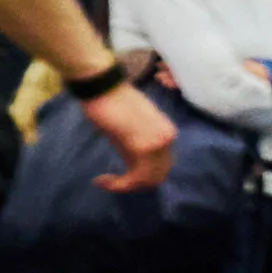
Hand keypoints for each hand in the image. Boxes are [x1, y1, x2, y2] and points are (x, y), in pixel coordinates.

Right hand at [87, 72, 177, 193]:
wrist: (103, 87)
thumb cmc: (112, 103)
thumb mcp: (131, 129)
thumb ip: (138, 148)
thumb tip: (134, 167)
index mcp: (167, 132)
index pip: (163, 165)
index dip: (142, 176)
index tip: (119, 175)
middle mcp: (168, 139)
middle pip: (158, 175)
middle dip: (136, 184)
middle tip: (114, 182)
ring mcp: (158, 144)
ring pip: (149, 180)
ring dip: (126, 186)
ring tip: (106, 182)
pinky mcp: (143, 148)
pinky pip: (137, 177)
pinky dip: (120, 184)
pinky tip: (103, 180)